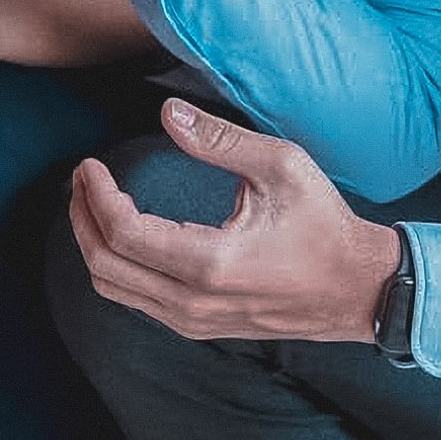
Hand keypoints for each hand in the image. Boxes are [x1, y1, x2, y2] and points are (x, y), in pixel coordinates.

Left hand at [68, 98, 399, 342]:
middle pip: (104, 265)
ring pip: (113, 288)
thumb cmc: (325, 226)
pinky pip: (135, 300)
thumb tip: (167, 113)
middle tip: (81, 177)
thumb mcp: (282, 167)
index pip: (123, 233)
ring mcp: (193, 320)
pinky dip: (115, 264)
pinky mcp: (197, 326)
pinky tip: (121, 230)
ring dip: (93, 241)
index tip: (90, 164)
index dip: (95, 195)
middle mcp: (194, 301)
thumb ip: (220, 139)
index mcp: (211, 262)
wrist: (359, 290)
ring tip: (92, 199)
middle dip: (81, 216)